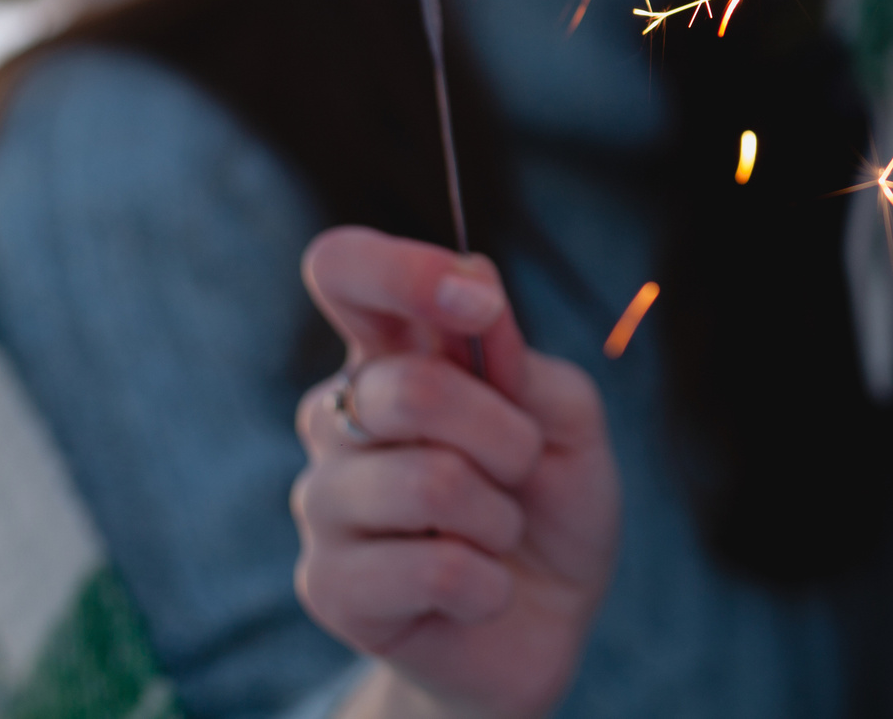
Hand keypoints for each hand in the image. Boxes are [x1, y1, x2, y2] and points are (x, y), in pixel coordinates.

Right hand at [293, 227, 619, 718]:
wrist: (541, 623)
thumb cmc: (549, 504)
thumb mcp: (569, 422)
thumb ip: (525, 363)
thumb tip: (478, 294)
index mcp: (392, 353)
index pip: (342, 270)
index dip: (403, 270)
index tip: (480, 299)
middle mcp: (339, 416)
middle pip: (406, 387)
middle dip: (504, 433)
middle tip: (523, 467)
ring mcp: (323, 500)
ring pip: (427, 481)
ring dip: (499, 515)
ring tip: (498, 534)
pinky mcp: (326, 585)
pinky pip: (430, 568)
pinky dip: (487, 582)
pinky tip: (481, 590)